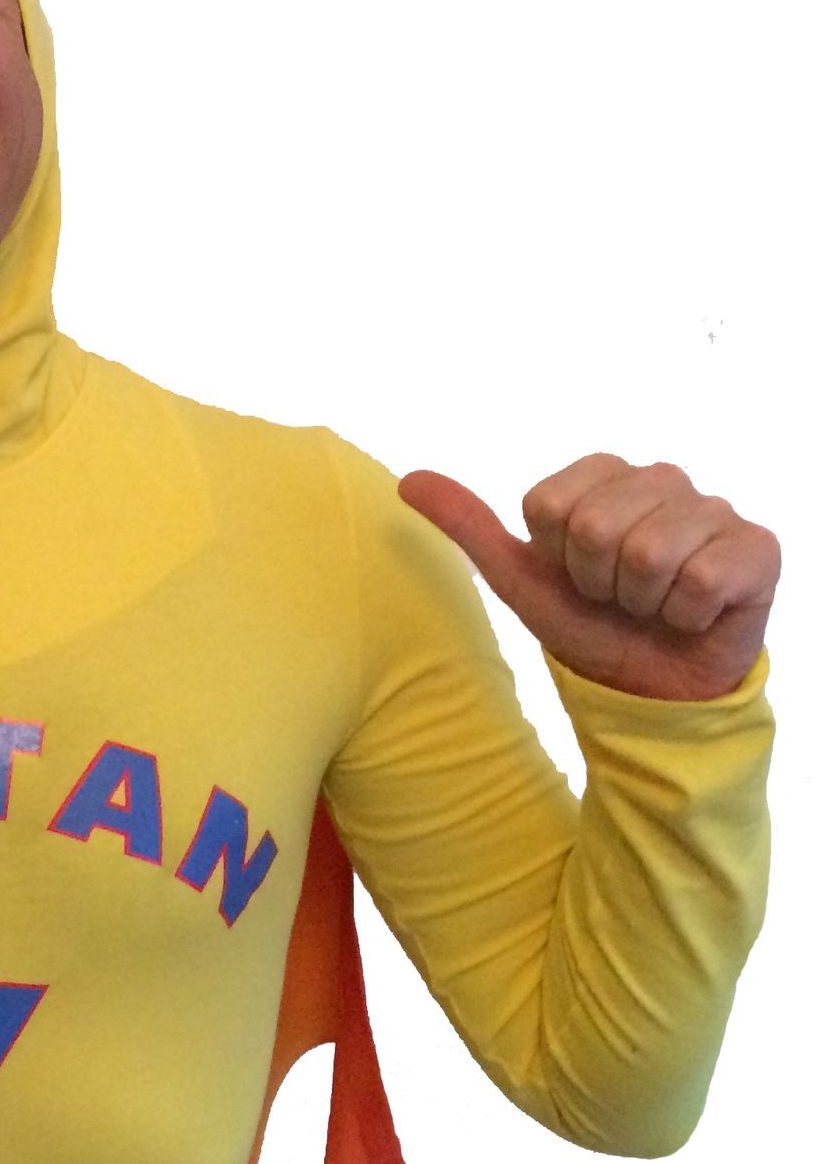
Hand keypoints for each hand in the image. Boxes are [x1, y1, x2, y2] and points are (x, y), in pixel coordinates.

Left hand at [396, 455, 778, 701]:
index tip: (577, 577)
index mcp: (603, 475)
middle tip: (617, 598)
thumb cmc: (589, 625)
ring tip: (653, 607)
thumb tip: (407, 481)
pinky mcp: (756, 548)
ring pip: (649, 554)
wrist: (653, 688)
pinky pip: (701, 578)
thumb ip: (467, 526)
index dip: (556, 557)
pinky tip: (692, 615)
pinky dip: (685, 615)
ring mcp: (713, 510)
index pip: (551, 505)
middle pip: (597, 527)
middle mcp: (662, 479)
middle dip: (598, 582)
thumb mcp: (520, 580)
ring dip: (641, 602)